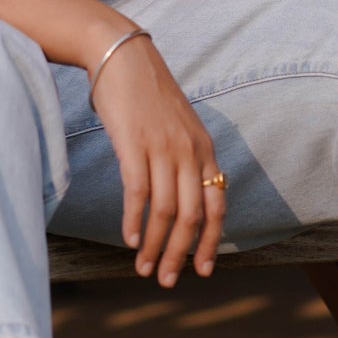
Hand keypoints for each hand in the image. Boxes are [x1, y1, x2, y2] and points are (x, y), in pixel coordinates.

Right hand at [88, 35, 225, 286]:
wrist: (122, 57)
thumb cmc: (145, 94)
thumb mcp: (178, 126)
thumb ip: (184, 158)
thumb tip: (181, 197)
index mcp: (204, 150)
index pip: (216, 207)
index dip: (210, 242)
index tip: (202, 270)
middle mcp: (189, 152)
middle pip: (191, 217)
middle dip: (181, 255)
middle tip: (168, 281)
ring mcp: (162, 148)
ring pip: (165, 212)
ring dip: (155, 246)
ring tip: (144, 268)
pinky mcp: (134, 144)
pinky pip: (138, 193)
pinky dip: (134, 221)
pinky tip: (130, 239)